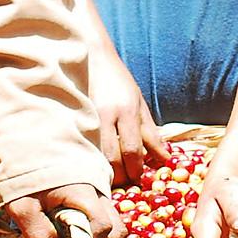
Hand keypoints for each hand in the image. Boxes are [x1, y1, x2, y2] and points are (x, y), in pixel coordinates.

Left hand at [1, 182, 122, 237]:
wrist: (22, 144)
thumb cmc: (22, 175)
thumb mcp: (21, 207)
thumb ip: (39, 234)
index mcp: (83, 191)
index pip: (101, 228)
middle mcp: (99, 190)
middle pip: (117, 230)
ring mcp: (100, 191)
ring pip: (116, 224)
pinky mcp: (95, 193)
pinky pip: (107, 217)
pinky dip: (97, 232)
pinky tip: (75, 235)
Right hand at [89, 48, 168, 185]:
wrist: (90, 56)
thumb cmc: (118, 81)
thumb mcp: (139, 103)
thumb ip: (151, 132)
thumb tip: (164, 159)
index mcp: (126, 109)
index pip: (132, 149)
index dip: (136, 169)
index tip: (139, 178)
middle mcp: (106, 114)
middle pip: (112, 156)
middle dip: (120, 175)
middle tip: (126, 182)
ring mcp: (86, 116)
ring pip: (94, 154)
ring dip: (103, 171)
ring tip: (111, 177)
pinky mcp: (72, 117)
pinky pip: (81, 145)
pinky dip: (88, 159)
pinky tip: (93, 164)